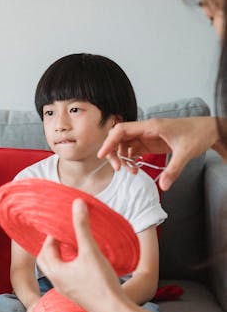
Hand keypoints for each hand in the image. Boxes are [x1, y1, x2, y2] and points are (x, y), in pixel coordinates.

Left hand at [37, 199, 123, 311]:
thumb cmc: (101, 283)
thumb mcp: (90, 250)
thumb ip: (82, 226)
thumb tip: (77, 203)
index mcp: (55, 272)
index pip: (45, 249)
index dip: (53, 235)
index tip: (63, 226)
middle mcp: (57, 282)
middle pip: (46, 260)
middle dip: (52, 246)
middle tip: (64, 235)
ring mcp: (67, 291)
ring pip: (57, 269)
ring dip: (62, 256)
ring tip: (75, 245)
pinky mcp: (78, 295)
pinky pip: (67, 277)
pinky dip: (70, 265)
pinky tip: (85, 262)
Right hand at [97, 116, 219, 190]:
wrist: (209, 131)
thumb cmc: (198, 134)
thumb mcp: (186, 153)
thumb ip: (174, 169)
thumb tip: (163, 186)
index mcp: (151, 126)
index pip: (122, 130)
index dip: (109, 142)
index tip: (102, 155)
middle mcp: (146, 129)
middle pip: (119, 137)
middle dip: (114, 152)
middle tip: (118, 169)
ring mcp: (148, 136)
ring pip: (125, 145)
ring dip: (123, 158)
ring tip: (129, 172)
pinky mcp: (151, 143)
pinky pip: (134, 150)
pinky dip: (131, 159)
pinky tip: (135, 169)